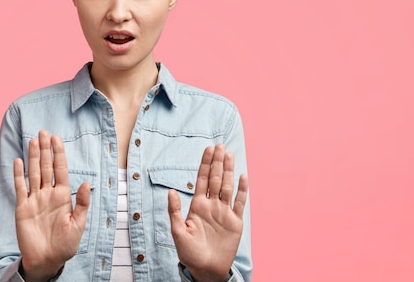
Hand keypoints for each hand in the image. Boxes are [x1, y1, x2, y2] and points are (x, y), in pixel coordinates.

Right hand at [13, 130, 90, 281]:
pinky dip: (18, 175)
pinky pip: (20, 188)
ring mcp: (34, 199)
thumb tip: (86, 183)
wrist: (47, 260)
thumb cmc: (65, 244)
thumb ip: (81, 203)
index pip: (60, 169)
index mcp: (63, 196)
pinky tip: (18, 161)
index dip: (58, 153)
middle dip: (45, 149)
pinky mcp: (22, 208)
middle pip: (46, 167)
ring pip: (34, 173)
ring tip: (33, 141)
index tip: (56, 138)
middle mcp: (48, 194)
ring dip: (33, 157)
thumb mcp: (78, 224)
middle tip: (43, 132)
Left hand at [168, 144, 247, 281]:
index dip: (205, 164)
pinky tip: (243, 176)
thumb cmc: (189, 252)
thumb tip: (170, 191)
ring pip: (227, 186)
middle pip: (215, 179)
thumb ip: (174, 211)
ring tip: (230, 154)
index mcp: (197, 205)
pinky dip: (242, 190)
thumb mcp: (178, 231)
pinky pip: (239, 203)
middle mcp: (212, 205)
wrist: (206, 269)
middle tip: (220, 145)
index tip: (208, 149)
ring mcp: (224, 212)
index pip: (202, 179)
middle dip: (217, 162)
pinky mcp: (235, 222)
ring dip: (229, 171)